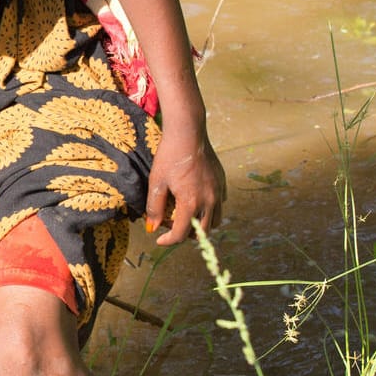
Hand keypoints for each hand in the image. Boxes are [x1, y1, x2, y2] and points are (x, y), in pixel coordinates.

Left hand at [145, 127, 224, 245]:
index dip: (168, 241)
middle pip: (201, 233)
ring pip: (213, 221)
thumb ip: (155, 208)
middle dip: (185, 235)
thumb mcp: (157, 183)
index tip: (159, 240)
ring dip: (199, 225)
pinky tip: (196, 201)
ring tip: (184, 216)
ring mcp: (218, 192)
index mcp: (191, 202)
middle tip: (171, 226)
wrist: (189, 133)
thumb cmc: (170, 156)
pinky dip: (209, 210)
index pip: (181, 234)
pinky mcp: (222, 183)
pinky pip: (219, 205)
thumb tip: (153, 228)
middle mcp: (208, 201)